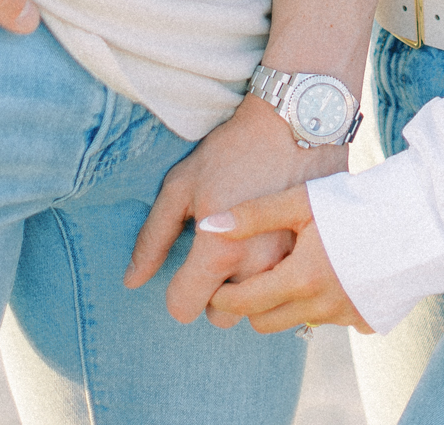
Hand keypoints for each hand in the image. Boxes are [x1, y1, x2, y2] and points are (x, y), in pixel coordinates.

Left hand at [126, 92, 348, 325]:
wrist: (291, 126)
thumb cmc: (230, 152)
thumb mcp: (181, 185)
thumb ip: (154, 237)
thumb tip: (132, 281)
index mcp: (218, 252)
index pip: (183, 308)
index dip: (178, 289)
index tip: (187, 263)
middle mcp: (255, 269)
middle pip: (221, 315)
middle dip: (215, 291)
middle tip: (219, 251)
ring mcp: (287, 266)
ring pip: (254, 308)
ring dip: (245, 288)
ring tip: (245, 248)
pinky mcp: (312, 259)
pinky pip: (283, 294)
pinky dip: (273, 279)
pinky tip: (270, 245)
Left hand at [201, 187, 371, 332]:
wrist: (419, 214)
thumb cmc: (354, 200)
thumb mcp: (301, 199)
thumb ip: (253, 214)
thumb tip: (208, 227)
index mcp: (301, 281)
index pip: (244, 304)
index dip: (222, 295)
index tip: (216, 282)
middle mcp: (322, 308)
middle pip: (266, 322)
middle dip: (250, 305)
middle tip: (246, 276)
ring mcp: (347, 317)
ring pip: (297, 320)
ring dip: (286, 302)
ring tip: (289, 265)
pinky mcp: (368, 319)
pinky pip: (331, 319)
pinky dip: (322, 301)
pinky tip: (329, 269)